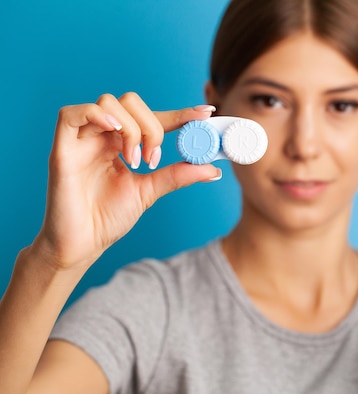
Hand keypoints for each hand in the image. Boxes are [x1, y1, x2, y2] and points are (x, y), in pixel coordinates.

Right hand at [33, 92, 221, 275]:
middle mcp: (101, 135)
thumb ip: (177, 175)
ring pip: (109, 103)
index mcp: (121, 142)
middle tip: (154, 159)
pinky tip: (115, 132)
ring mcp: (81, 139)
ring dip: (131, 129)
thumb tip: (212, 169)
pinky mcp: (62, 148)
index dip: (179, 113)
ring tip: (135, 161)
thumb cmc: (108, 217)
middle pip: (130, 102)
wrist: (83, 244)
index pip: (152, 118)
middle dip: (151, 127)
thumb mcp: (150, 192)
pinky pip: (71, 113)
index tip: (205, 113)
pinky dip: (97, 115)